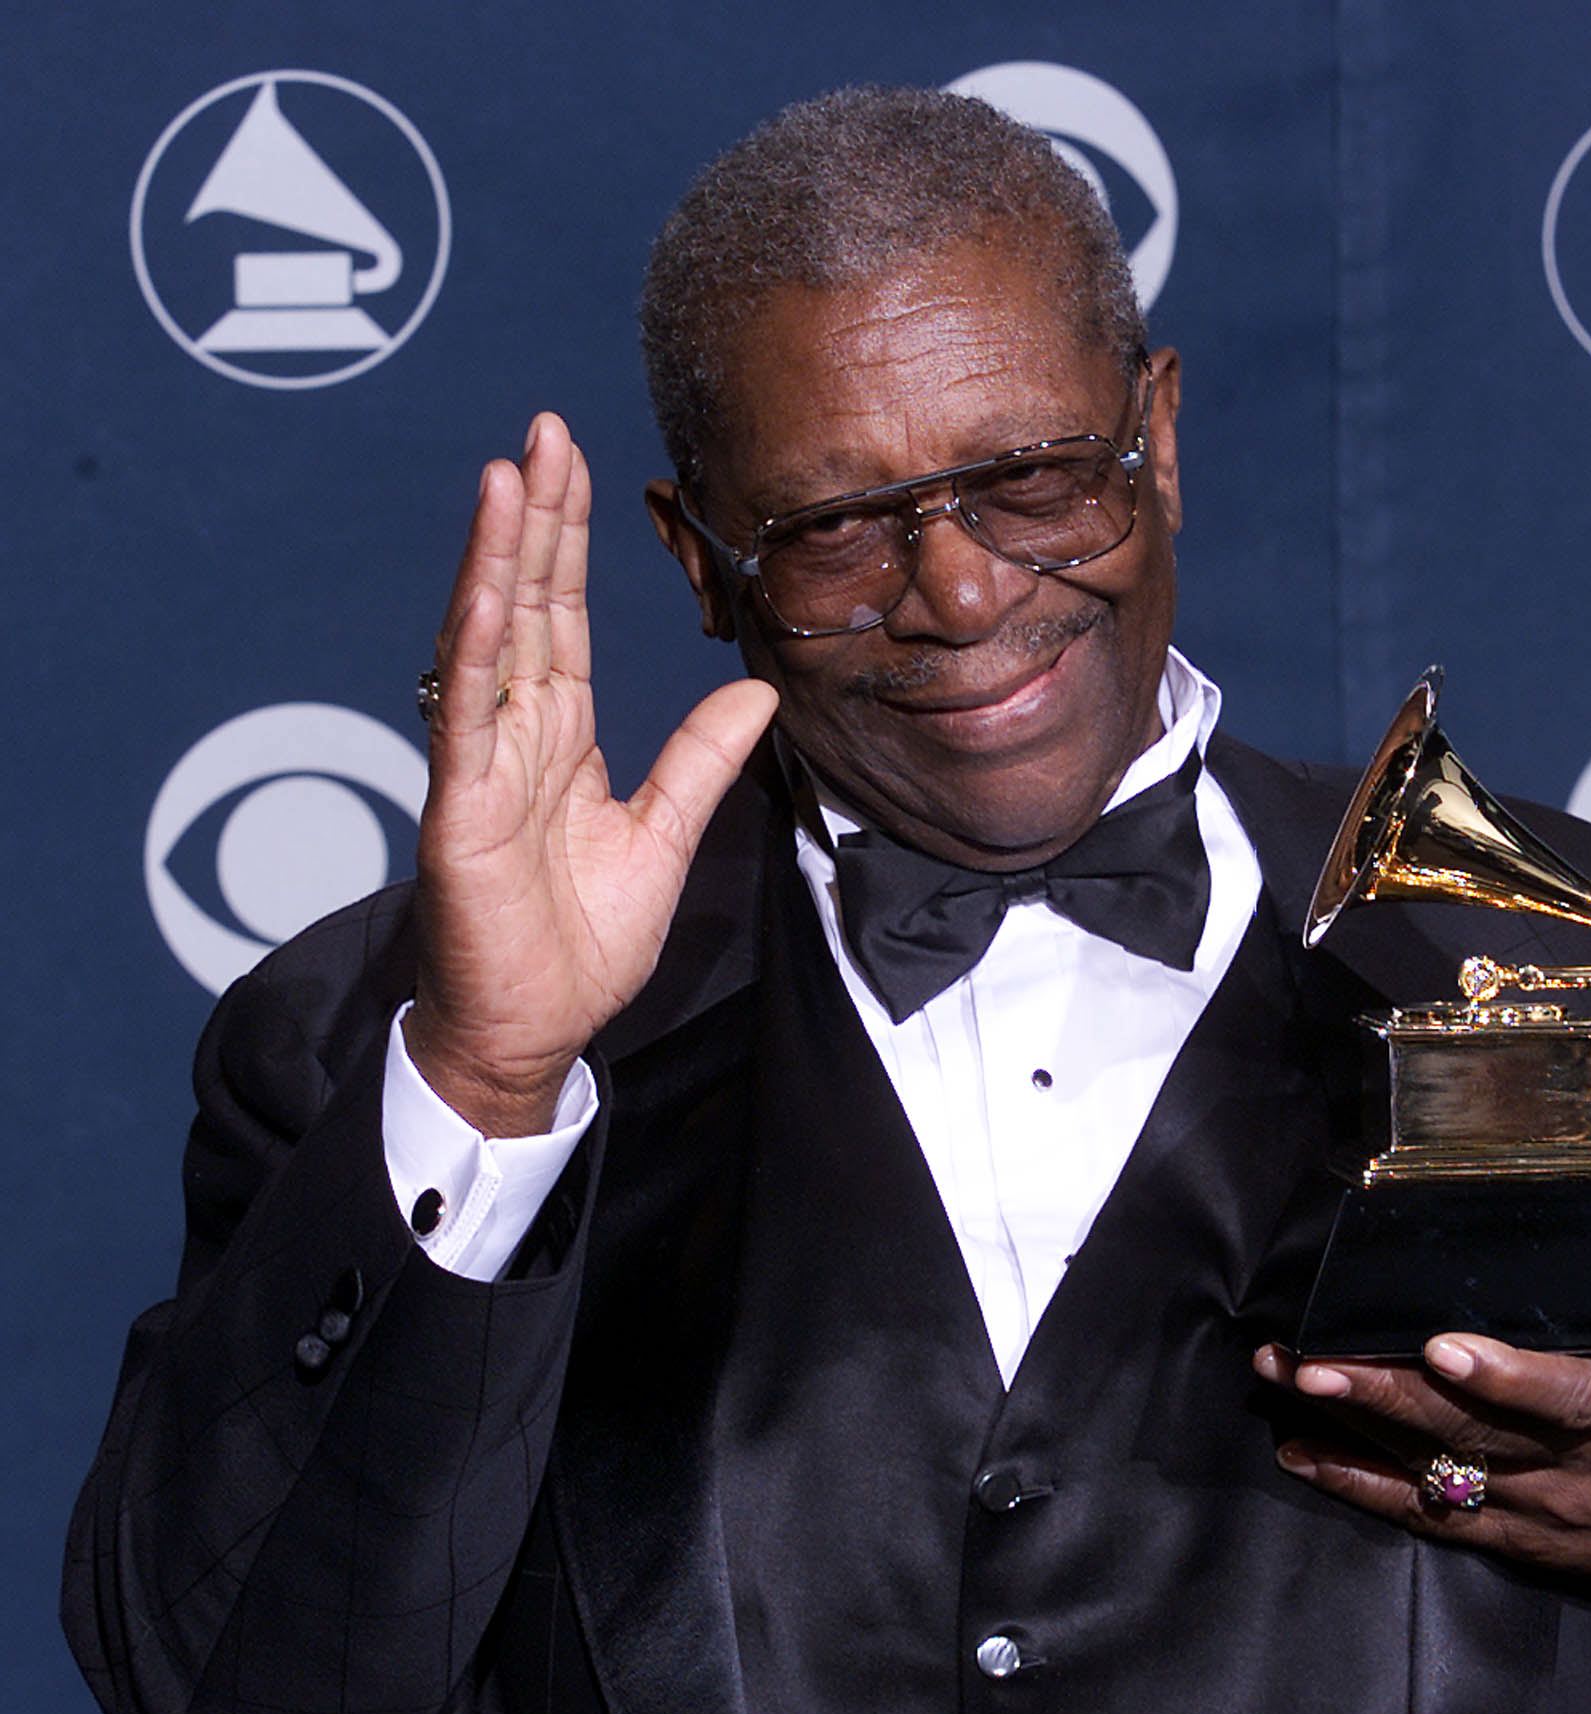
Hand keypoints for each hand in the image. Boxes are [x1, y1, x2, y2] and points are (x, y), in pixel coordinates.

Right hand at [406, 412, 776, 1134]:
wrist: (534, 1029)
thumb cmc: (581, 942)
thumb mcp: (664, 833)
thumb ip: (700, 757)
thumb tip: (755, 688)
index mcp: (558, 737)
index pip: (561, 616)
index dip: (567, 540)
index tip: (572, 461)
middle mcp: (513, 735)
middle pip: (523, 604)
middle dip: (533, 518)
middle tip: (542, 430)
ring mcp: (480, 768)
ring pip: (487, 642)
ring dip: (495, 559)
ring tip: (506, 476)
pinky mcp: (459, 814)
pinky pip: (467, 722)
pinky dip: (476, 655)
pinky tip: (486, 594)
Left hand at [1254, 1170, 1590, 1623]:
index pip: (1572, 1396)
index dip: (1506, 1379)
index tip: (1442, 1347)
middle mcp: (1582, 1467)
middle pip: (1473, 1433)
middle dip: (1387, 1394)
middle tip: (1313, 1359)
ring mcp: (1543, 1507)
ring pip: (1439, 1472)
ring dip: (1355, 1429)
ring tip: (1287, 1379)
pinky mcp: (1517, 1536)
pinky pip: (1431, 1515)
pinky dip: (1363, 1486)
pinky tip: (1302, 1454)